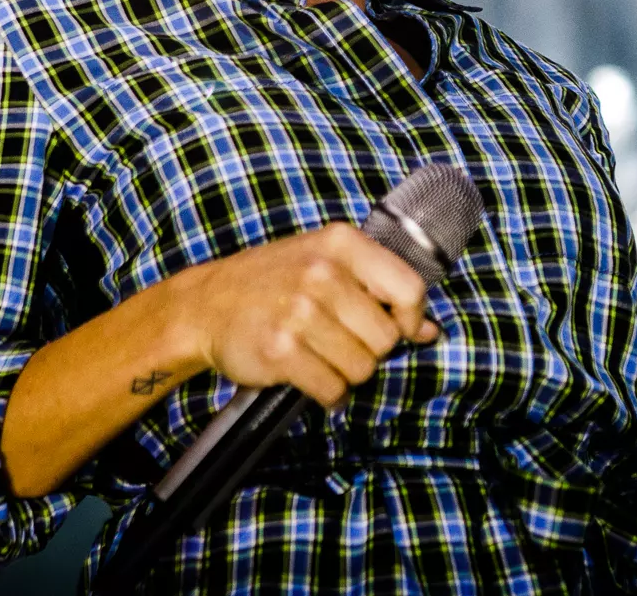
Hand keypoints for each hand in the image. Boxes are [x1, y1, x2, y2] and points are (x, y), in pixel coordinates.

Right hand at [170, 224, 441, 409]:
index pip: (409, 289)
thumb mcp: (326, 264)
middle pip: (387, 338)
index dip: (411, 318)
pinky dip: (327, 393)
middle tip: (339, 340)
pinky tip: (308, 374)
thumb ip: (380, 289)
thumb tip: (430, 330)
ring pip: (362, 369)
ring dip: (345, 373)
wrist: (206, 305)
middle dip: (370, 350)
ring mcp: (300, 312)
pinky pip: (333, 390)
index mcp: (341, 244)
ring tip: (319, 354)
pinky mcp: (280, 350)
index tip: (399, 328)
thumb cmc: (273, 283)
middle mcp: (322, 272)